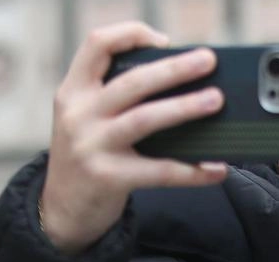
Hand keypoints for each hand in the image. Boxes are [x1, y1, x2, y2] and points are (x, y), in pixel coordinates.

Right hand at [40, 22, 229, 252]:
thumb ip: (113, 98)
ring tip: (215, 100)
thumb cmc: (87, 156)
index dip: (131, 34)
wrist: (61, 210)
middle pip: (132, 82)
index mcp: (73, 91)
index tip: (163, 41)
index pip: (97, 44)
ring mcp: (92, 147)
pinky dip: (192, 171)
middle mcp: (78, 115)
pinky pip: (159, 172)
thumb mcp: (84, 118)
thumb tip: (181, 83)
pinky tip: (216, 169)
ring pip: (145, 120)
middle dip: (174, 69)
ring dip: (185, 107)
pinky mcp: (108, 179)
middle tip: (208, 61)